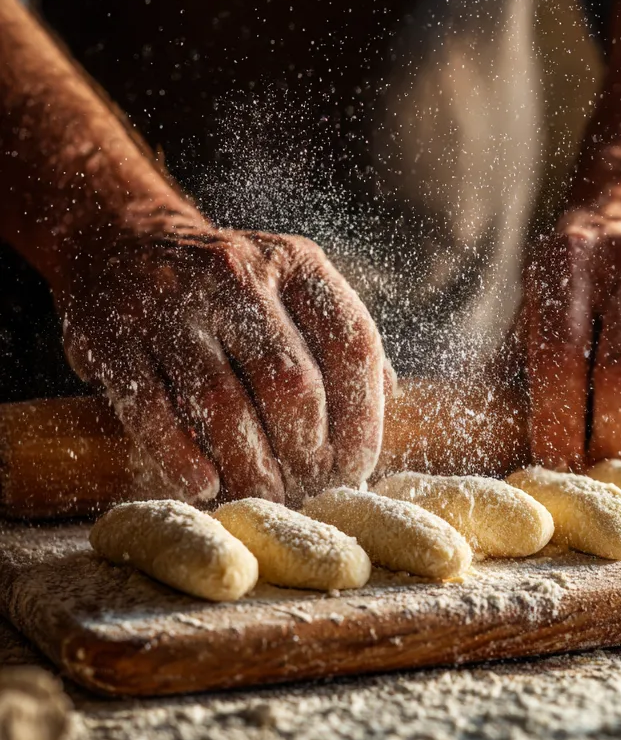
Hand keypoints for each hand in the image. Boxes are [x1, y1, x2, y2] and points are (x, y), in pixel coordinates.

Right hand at [58, 228, 385, 504]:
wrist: (121, 244)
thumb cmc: (230, 289)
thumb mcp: (294, 289)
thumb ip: (341, 340)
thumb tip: (387, 401)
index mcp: (297, 265)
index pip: (352, 345)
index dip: (363, 419)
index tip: (356, 466)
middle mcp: (237, 275)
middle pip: (291, 383)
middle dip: (306, 452)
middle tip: (306, 488)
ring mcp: (170, 305)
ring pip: (223, 405)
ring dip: (249, 466)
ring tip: (263, 495)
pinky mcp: (114, 339)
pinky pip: (153, 412)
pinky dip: (183, 458)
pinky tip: (205, 484)